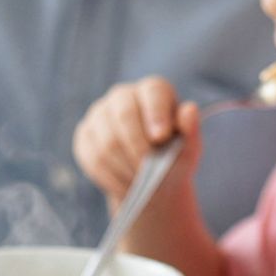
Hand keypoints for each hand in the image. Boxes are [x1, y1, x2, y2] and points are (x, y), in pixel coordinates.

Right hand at [72, 77, 201, 208]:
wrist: (152, 179)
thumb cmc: (174, 158)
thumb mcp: (189, 148)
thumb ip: (191, 130)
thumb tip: (190, 110)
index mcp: (153, 90)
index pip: (153, 92)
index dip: (155, 114)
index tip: (161, 138)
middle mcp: (123, 95)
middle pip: (124, 114)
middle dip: (137, 147)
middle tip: (148, 170)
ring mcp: (99, 113)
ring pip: (107, 140)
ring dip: (124, 167)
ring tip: (139, 182)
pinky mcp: (85, 135)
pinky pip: (93, 157)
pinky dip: (110, 177)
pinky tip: (124, 185)